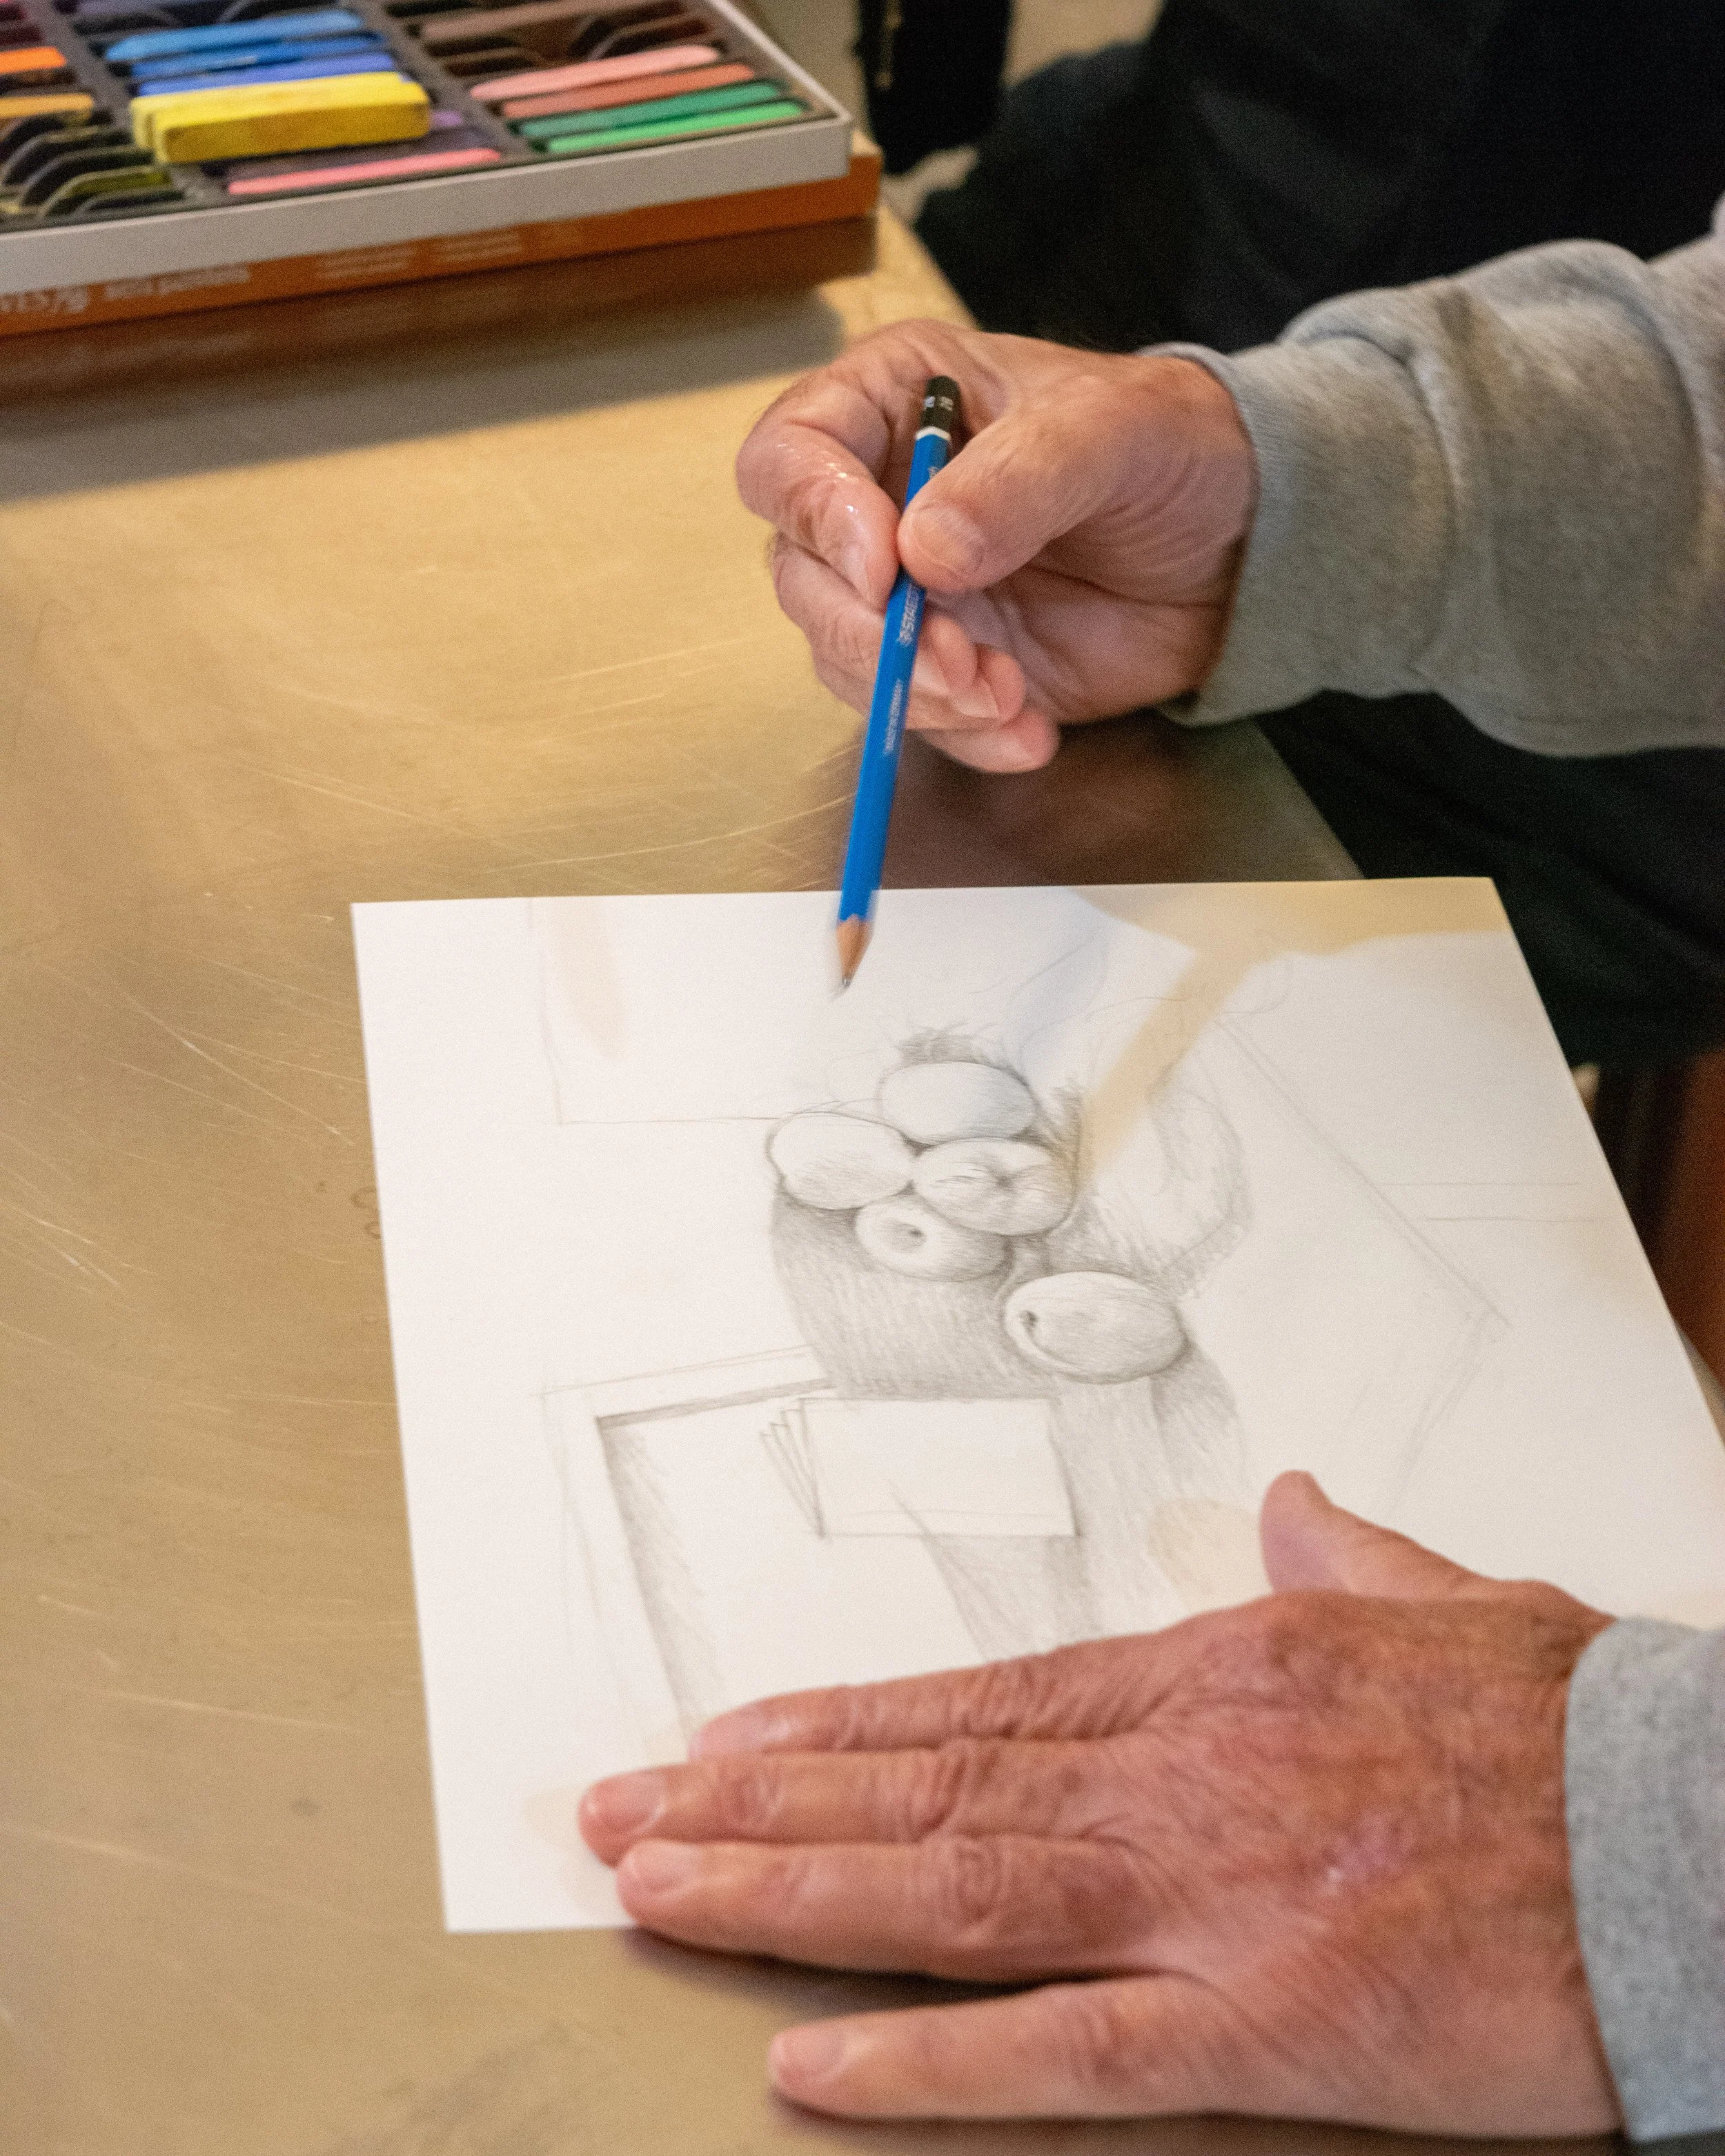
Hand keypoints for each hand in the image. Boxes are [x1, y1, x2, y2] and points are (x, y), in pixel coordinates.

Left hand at [580, 1473, 1619, 2133]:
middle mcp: (1188, 1768)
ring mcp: (1217, 1892)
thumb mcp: (1452, 1602)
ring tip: (657, 1889)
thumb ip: (1349, 1558)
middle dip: (759, 1801)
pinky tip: (809, 2060)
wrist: (1700, 1834)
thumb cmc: (1574, 1726)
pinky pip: (1067, 2048)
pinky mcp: (1274, 2019)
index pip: (982, 1699)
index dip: (840, 1724)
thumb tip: (1297, 1503)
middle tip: (621, 1810)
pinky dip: (930, 2057)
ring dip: (790, 1892)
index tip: (727, 1735)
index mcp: (1222, 1671)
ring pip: (957, 1887)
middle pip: (932, 1784)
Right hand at [734, 320, 1254, 773]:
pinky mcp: (951, 662)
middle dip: (872, 635)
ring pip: (849, 657)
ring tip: (1009, 694)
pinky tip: (1031, 731)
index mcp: (895, 404)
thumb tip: (925, 551)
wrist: (1240, 539)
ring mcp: (911, 589)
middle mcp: (882, 498)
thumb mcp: (1110, 431)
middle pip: (805, 576)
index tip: (886, 570)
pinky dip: (968, 736)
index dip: (817, 516)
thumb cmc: (1173, 445)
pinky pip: (918, 715)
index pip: (790, 456)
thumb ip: (1019, 479)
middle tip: (955, 662)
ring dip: (920, 694)